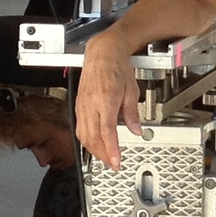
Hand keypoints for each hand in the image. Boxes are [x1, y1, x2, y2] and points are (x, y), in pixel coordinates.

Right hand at [77, 30, 140, 167]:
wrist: (102, 52)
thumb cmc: (117, 67)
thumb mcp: (132, 90)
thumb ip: (132, 113)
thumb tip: (137, 130)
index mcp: (106, 100)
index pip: (107, 131)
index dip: (111, 149)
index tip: (116, 161)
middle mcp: (91, 104)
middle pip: (93, 137)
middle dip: (103, 154)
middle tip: (113, 164)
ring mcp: (82, 105)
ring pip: (84, 135)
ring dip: (94, 150)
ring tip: (105, 157)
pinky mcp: (78, 105)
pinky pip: (79, 127)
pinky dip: (86, 140)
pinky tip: (93, 144)